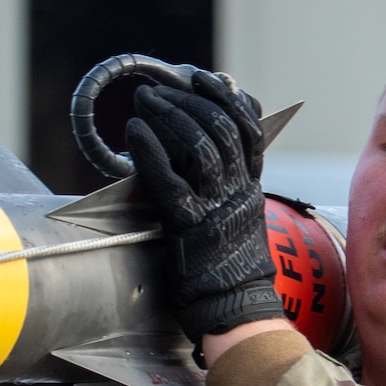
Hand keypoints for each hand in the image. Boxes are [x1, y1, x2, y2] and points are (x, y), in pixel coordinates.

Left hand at [126, 69, 283, 343]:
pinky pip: (171, 180)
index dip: (226, 96)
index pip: (249, 127)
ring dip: (171, 116)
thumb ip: (228, 180)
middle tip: (159, 88)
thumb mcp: (238, 214)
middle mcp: (239, 190)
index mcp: (251, 185)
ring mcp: (217, 207)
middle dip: (189, 99)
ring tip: (146, 101)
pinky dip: (151, 151)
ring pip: (202, 146)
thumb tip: (205, 145)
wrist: (234, 307)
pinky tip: (135, 132)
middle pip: (223, 128)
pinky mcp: (191, 226)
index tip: (204, 77)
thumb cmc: (227, 263)